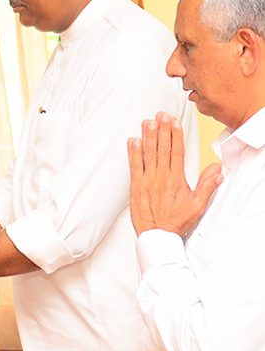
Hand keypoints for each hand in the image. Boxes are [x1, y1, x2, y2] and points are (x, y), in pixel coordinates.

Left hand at [129, 112, 222, 236]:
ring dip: (148, 136)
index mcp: (177, 180)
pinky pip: (134, 166)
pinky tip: (133, 140)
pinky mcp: (136, 186)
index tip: (175, 122)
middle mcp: (162, 177)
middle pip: (163, 149)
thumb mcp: (197, 206)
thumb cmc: (176, 221)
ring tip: (148, 121)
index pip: (177, 152)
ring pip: (148, 154)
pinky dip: (133, 152)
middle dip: (162, 130)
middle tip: (161, 114)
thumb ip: (207, 186)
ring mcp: (148, 180)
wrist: (158, 236)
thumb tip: (217, 170)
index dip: (176, 135)